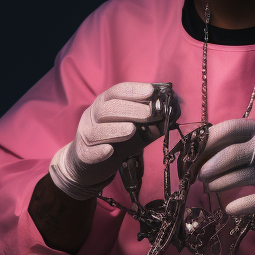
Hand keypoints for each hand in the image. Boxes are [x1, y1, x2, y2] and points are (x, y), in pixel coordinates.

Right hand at [49, 83, 170, 200]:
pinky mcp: (83, 154)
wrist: (89, 164)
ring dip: (115, 128)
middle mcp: (93, 115)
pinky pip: (90, 152)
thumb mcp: (134, 131)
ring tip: (132, 130)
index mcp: (105, 104)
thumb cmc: (115, 142)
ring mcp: (86, 134)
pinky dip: (100, 151)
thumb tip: (171, 115)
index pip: (117, 92)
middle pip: (108, 108)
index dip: (134, 90)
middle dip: (130, 109)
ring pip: (97, 129)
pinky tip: (110, 150)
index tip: (151, 91)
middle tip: (149, 114)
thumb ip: (150, 124)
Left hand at [197, 119, 254, 214]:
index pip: (228, 129)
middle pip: (227, 155)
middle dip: (207, 167)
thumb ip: (252, 140)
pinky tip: (230, 208)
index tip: (195, 150)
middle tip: (197, 175)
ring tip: (210, 187)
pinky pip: (250, 202)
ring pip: (235, 178)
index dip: (207, 140)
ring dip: (217, 184)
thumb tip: (214, 149)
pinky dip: (236, 206)